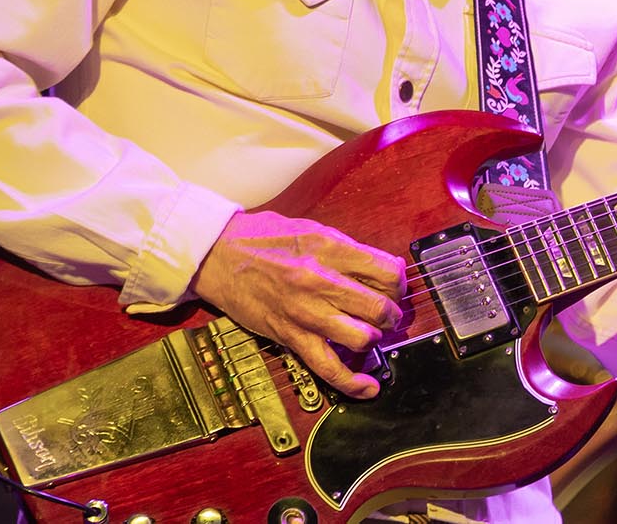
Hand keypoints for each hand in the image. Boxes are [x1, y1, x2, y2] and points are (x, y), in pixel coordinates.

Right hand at [192, 210, 406, 398]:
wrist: (217, 254)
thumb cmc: (262, 238)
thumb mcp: (312, 230)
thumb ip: (347, 251)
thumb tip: (380, 269)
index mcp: (330, 249)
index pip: (388, 272)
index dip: (399, 283)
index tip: (395, 287)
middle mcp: (322, 281)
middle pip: (380, 307)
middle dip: (392, 314)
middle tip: (389, 313)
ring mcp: (306, 312)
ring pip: (363, 338)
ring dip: (375, 339)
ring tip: (372, 334)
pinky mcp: (291, 336)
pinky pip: (329, 367)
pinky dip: (353, 382)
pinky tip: (368, 387)